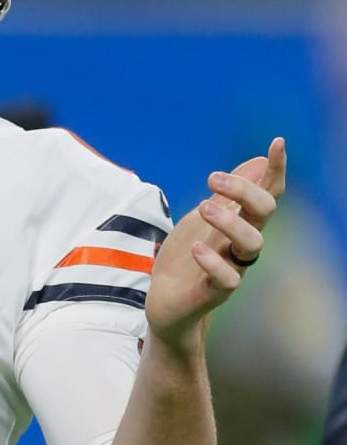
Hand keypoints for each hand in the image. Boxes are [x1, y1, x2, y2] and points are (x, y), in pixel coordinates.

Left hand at [143, 137, 286, 353]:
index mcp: (240, 222)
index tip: (277, 142)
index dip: (275, 169)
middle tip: (212, 179)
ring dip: (230, 222)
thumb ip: (231, 194)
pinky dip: (214, 262)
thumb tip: (258, 161)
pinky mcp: (214, 292)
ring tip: (203, 207)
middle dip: (244, 190)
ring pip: (253, 244)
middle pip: (264, 213)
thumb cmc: (189, 257)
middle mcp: (241, 243)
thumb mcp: (205, 217)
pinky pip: (228, 280)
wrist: (166, 302)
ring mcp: (231, 267)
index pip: (267, 193)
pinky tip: (197, 249)